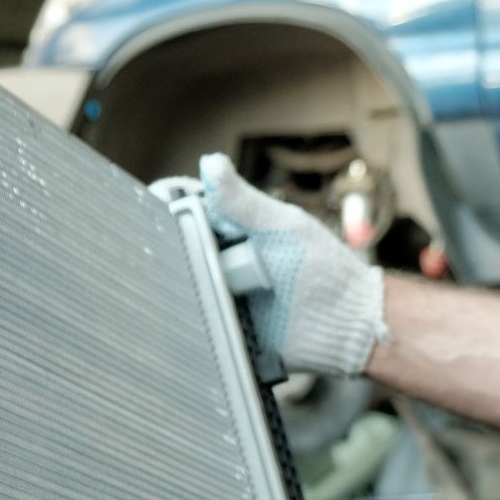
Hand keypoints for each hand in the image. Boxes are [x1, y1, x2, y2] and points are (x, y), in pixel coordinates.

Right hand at [153, 154, 387, 377]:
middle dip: (168, 260)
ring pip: (190, 296)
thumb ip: (245, 202)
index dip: (172, 215)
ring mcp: (231, 301)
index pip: (193, 219)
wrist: (349, 325)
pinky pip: (206, 331)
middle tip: (151, 261)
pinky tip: (178, 325)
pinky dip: (194, 329)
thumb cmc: (325, 271)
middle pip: (184, 260)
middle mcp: (231, 267)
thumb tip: (209, 163)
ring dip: (177, 297)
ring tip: (157, 294)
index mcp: (240, 235)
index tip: (150, 212)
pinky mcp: (234, 336)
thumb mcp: (283, 228)